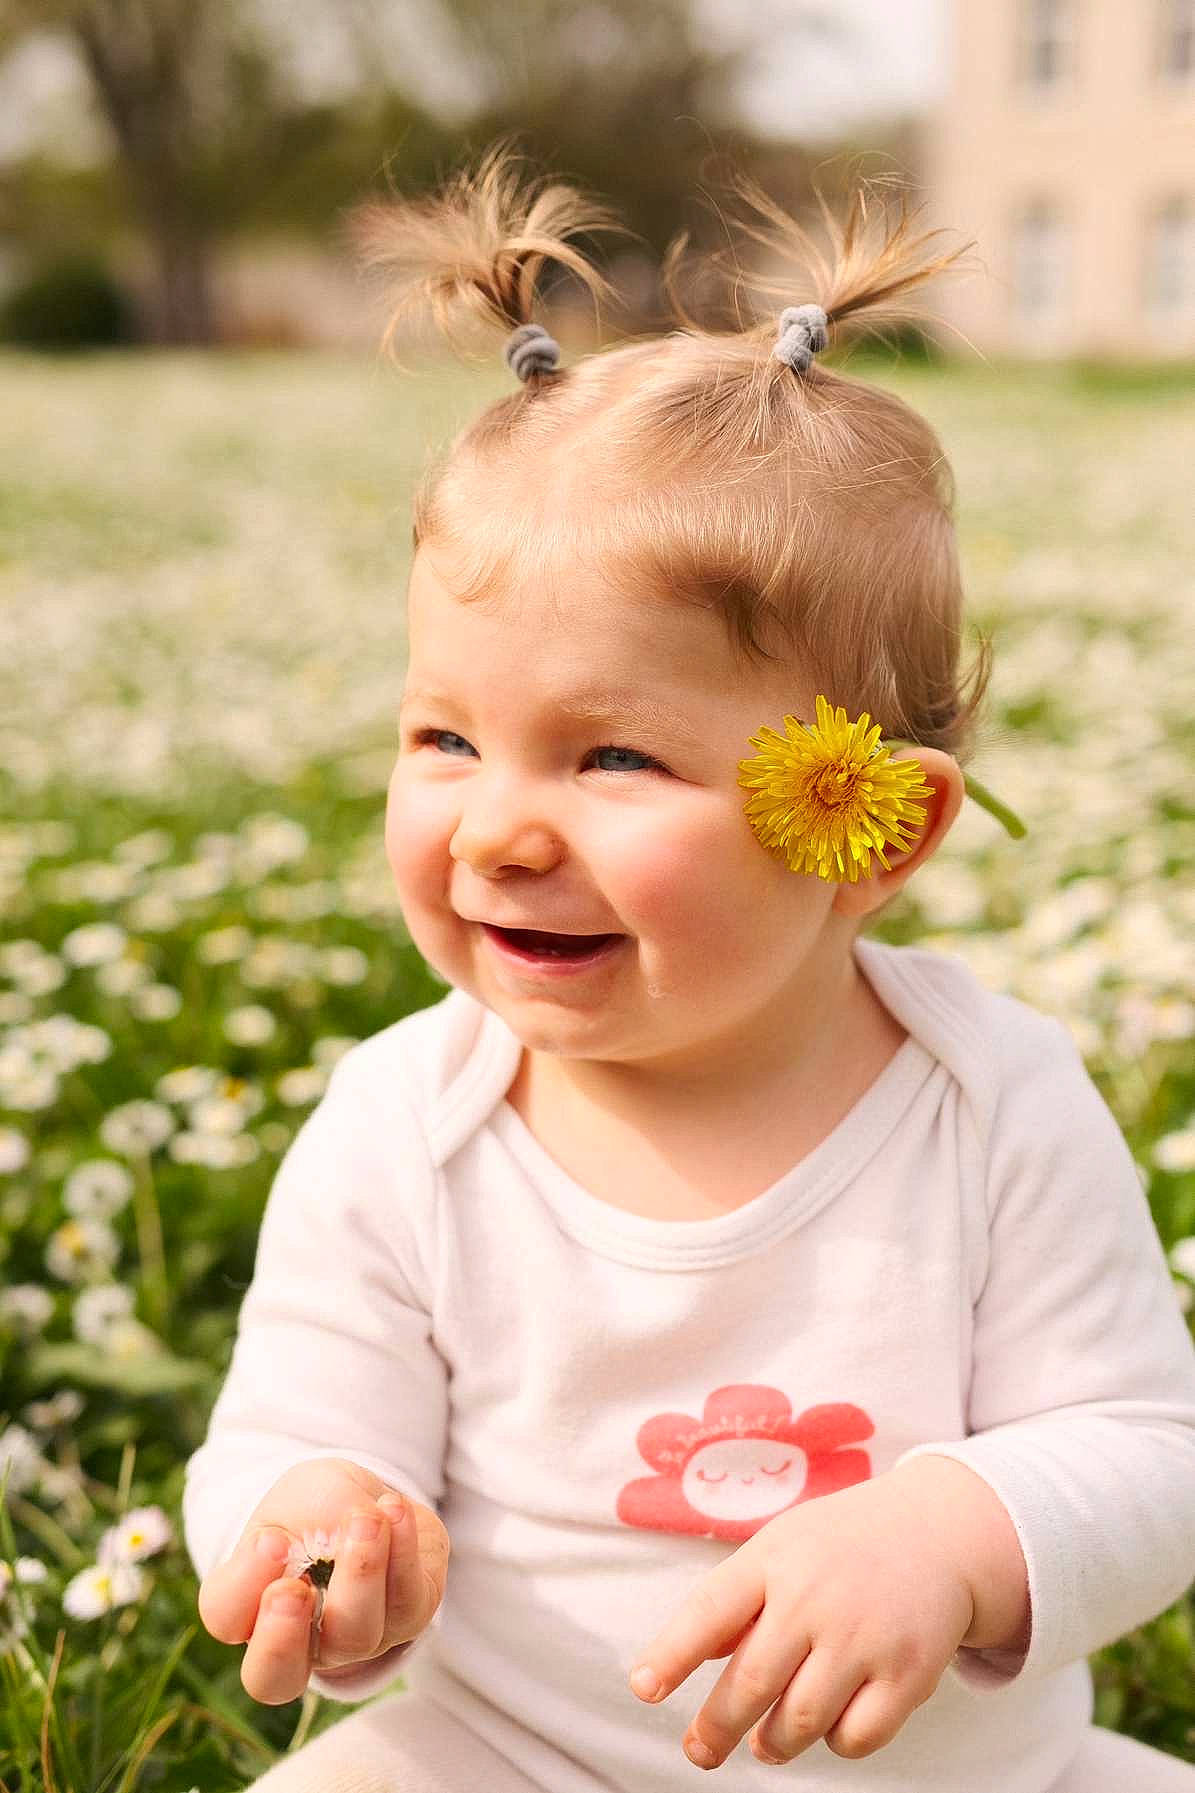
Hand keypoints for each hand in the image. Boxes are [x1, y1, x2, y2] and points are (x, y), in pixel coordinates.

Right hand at [197, 1458, 449, 1704]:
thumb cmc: (318, 1506)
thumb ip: (312, 1514)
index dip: (245, 1584)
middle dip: (282, 1638)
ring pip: (355, 1636)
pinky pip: (406, 1602)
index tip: (272, 1539)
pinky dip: (403, 1552)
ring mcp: (352, 1641)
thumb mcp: (302, 1494)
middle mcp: (298, 1640)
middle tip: (294, 1591)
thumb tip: (342, 1537)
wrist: (373, 1503)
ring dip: (361, 1572)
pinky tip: (395, 1510)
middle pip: (274, 1678)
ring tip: (366, 1518)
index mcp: (252, 1605)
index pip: (225, 1618)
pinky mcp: (406, 1620)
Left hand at [628, 1472, 972, 1768]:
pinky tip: (830, 1724)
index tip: (644, 1688)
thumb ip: (738, 1600)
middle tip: (700, 1751)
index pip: (711, 1610)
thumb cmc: (842, 1545)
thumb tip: (689, 1656)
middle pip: (750, 1683)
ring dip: (772, 1744)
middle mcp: (816, 1596)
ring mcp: (865, 1636)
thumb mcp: (782, 1546)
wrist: (937, 1533)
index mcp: (775, 1558)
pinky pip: (855, 1738)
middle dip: (715, 1729)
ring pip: (799, 1723)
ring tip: (765, 1742)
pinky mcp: (908, 1673)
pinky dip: (834, 1743)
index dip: (672, 1655)